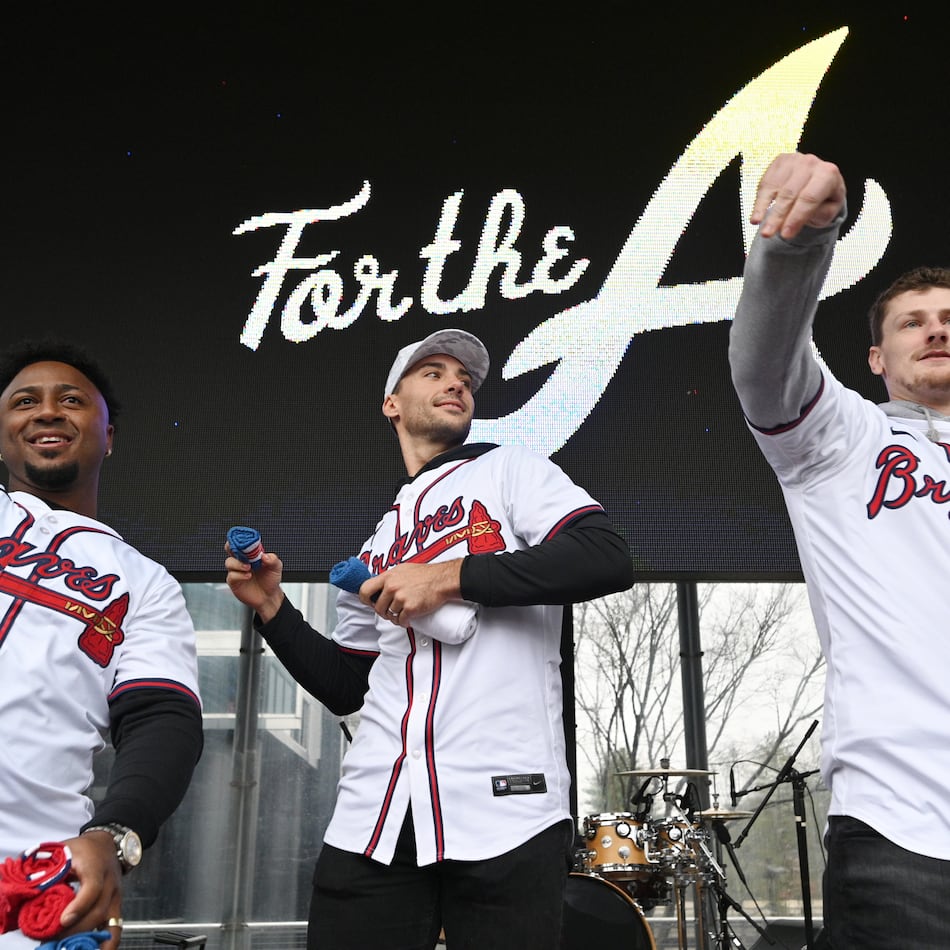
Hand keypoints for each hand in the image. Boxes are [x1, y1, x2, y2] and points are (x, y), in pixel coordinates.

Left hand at [57, 832, 122, 949]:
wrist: (106, 843)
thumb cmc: (82, 849)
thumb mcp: (64, 852)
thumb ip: (50, 872)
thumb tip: (30, 895)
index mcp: (96, 866)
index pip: (93, 888)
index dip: (79, 906)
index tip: (63, 920)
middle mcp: (110, 882)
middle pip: (98, 910)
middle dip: (75, 929)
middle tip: (53, 938)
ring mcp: (116, 894)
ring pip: (107, 921)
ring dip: (86, 936)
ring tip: (65, 944)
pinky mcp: (117, 903)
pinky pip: (116, 925)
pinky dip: (108, 942)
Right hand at [225, 545, 284, 622]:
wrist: (269, 597)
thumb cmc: (271, 580)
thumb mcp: (276, 568)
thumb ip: (273, 560)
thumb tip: (264, 556)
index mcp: (251, 554)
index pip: (243, 543)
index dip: (241, 539)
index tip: (244, 539)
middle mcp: (242, 561)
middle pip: (230, 549)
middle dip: (232, 546)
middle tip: (240, 550)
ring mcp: (237, 571)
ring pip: (229, 562)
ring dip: (238, 563)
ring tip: (248, 567)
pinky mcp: (234, 581)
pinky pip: (231, 575)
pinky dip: (239, 575)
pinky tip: (248, 576)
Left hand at [359, 560, 462, 625]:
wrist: (442, 579)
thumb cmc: (426, 574)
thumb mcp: (403, 569)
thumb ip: (390, 578)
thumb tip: (381, 585)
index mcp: (388, 577)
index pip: (364, 589)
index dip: (365, 599)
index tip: (370, 603)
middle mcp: (392, 587)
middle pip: (377, 607)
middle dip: (383, 612)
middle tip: (390, 611)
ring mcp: (400, 598)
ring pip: (389, 615)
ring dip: (395, 617)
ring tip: (402, 614)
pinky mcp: (410, 608)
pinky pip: (400, 621)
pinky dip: (404, 622)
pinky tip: (408, 619)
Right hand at [751, 152, 845, 239]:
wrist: (818, 180)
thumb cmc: (823, 198)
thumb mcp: (828, 211)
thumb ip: (816, 215)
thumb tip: (796, 220)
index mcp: (828, 174)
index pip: (810, 198)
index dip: (796, 217)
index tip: (786, 234)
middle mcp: (811, 163)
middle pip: (790, 193)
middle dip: (777, 216)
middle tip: (768, 233)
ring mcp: (794, 160)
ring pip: (775, 188)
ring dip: (764, 208)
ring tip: (757, 224)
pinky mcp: (779, 162)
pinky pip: (766, 183)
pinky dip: (759, 201)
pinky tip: (756, 216)